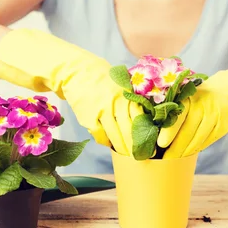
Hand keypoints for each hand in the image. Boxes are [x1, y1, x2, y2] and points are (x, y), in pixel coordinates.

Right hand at [0, 28, 143, 155]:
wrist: (77, 72)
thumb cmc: (103, 80)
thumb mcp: (122, 85)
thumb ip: (133, 100)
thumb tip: (146, 121)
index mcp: (128, 94)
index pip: (140, 119)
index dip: (145, 134)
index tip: (150, 146)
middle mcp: (117, 102)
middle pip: (129, 130)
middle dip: (135, 146)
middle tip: (139, 155)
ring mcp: (102, 110)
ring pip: (115, 135)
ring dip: (121, 147)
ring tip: (125, 154)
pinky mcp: (88, 116)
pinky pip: (99, 135)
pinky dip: (105, 141)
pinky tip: (108, 143)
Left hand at [158, 58, 227, 158]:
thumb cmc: (207, 95)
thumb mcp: (193, 94)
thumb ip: (179, 108)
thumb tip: (159, 130)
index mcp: (190, 97)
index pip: (177, 116)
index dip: (168, 132)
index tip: (159, 144)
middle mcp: (202, 105)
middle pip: (186, 131)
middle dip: (174, 148)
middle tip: (163, 159)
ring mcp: (215, 115)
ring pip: (197, 138)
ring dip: (185, 151)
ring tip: (174, 160)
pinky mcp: (225, 124)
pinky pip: (208, 140)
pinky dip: (198, 147)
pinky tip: (189, 153)